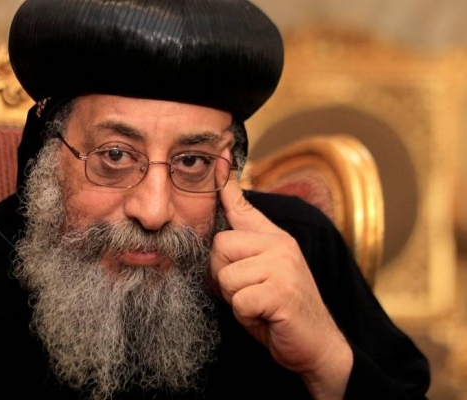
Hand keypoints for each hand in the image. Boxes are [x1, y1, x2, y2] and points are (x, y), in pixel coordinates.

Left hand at [209, 151, 352, 398]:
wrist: (316, 346)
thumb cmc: (280, 311)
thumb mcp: (261, 274)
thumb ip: (244, 248)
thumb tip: (225, 211)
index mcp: (274, 239)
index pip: (243, 206)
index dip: (226, 185)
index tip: (220, 159)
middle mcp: (280, 245)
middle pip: (219, 247)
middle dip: (224, 277)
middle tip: (249, 293)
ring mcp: (282, 266)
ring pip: (225, 276)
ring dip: (235, 299)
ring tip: (258, 306)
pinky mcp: (281, 291)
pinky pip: (238, 299)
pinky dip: (246, 315)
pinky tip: (266, 316)